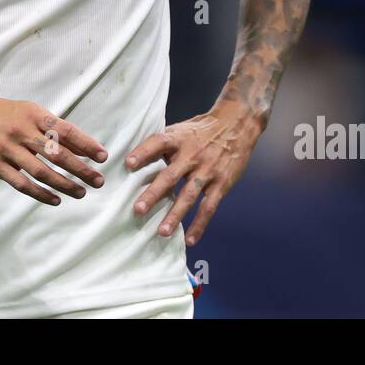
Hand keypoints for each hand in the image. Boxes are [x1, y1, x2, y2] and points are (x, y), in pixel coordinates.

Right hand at [0, 96, 107, 205]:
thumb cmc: (10, 115)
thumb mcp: (34, 113)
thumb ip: (58, 130)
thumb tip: (86, 149)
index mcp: (34, 115)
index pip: (66, 130)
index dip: (86, 144)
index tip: (103, 156)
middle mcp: (22, 131)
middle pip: (56, 153)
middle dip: (80, 169)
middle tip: (98, 180)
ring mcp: (8, 149)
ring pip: (41, 171)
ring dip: (64, 184)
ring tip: (81, 192)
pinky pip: (21, 183)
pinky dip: (40, 194)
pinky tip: (56, 199)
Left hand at [126, 100, 262, 245]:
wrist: (236, 124)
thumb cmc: (201, 130)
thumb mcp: (180, 130)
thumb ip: (162, 144)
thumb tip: (134, 158)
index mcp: (178, 139)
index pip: (158, 143)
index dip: (143, 152)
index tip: (128, 164)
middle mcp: (192, 155)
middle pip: (170, 176)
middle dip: (154, 193)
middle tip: (138, 210)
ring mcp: (207, 171)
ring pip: (189, 196)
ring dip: (175, 215)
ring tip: (162, 232)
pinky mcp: (221, 183)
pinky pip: (209, 207)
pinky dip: (200, 225)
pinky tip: (190, 240)